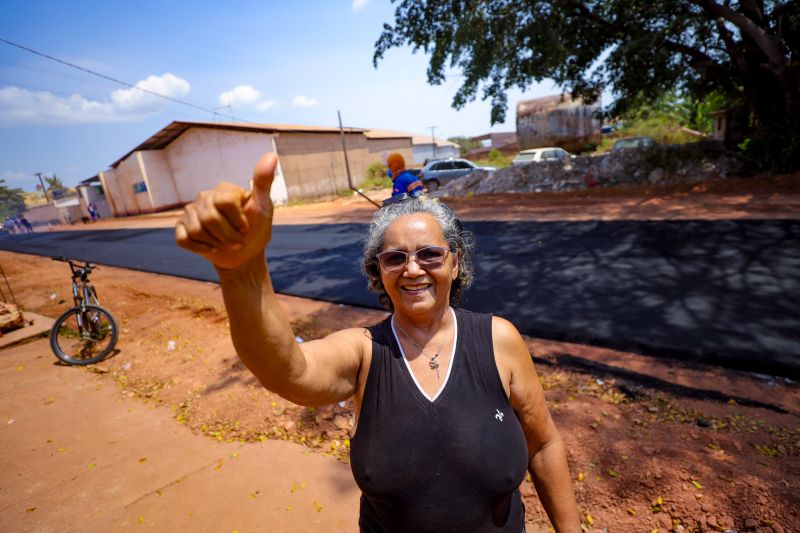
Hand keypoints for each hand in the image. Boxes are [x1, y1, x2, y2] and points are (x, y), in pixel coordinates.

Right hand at [175, 153, 277, 270]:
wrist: (243, 254)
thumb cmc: (256, 229)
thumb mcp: (264, 207)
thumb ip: (264, 182)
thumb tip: (271, 155)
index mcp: (223, 189)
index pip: (225, 202)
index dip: (237, 220)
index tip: (246, 228)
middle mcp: (204, 196)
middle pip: (210, 218)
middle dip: (227, 236)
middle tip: (238, 242)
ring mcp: (190, 211)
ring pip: (196, 230)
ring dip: (216, 243)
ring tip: (226, 244)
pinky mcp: (181, 227)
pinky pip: (184, 239)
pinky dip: (200, 248)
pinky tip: (212, 248)